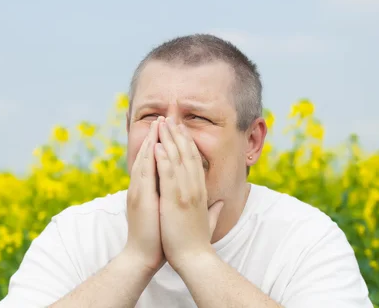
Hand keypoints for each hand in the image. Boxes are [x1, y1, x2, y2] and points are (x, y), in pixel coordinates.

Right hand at [123, 116, 165, 273]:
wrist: (143, 256)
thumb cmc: (159, 237)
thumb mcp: (168, 213)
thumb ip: (176, 201)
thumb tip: (191, 194)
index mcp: (149, 189)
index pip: (155, 160)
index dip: (163, 143)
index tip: (172, 128)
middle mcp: (142, 186)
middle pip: (148, 154)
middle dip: (157, 134)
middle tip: (165, 115)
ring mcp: (139, 191)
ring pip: (145, 159)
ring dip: (152, 139)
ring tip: (159, 122)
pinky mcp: (139, 198)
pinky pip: (144, 174)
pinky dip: (148, 158)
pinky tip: (154, 145)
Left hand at [154, 116, 224, 270]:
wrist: (195, 259)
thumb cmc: (198, 243)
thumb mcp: (209, 221)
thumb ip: (215, 210)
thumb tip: (222, 202)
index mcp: (201, 191)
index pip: (196, 161)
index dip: (188, 143)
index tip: (181, 129)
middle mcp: (195, 188)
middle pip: (187, 154)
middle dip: (178, 134)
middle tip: (171, 118)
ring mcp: (186, 193)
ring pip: (178, 159)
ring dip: (169, 140)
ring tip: (162, 124)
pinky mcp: (175, 200)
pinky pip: (168, 174)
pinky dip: (162, 158)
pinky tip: (157, 145)